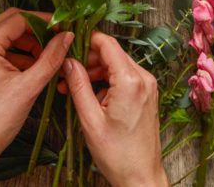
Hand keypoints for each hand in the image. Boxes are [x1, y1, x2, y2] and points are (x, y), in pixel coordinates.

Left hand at [0, 8, 73, 186]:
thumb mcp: (29, 87)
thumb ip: (51, 58)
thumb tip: (67, 37)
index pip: (18, 19)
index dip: (44, 20)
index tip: (63, 28)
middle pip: (11, 22)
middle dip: (37, 29)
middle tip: (57, 38)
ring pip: (6, 35)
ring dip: (28, 41)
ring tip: (48, 55)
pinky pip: (1, 48)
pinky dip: (19, 52)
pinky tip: (35, 65)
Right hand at [63, 32, 167, 186]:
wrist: (141, 176)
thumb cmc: (117, 154)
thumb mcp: (90, 119)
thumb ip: (78, 86)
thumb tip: (68, 61)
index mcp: (130, 81)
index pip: (107, 43)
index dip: (85, 39)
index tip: (68, 44)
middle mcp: (143, 78)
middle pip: (111, 52)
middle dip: (87, 58)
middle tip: (66, 73)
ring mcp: (147, 85)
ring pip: (117, 64)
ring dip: (95, 70)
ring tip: (73, 87)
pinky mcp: (147, 93)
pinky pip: (124, 76)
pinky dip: (106, 80)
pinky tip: (91, 95)